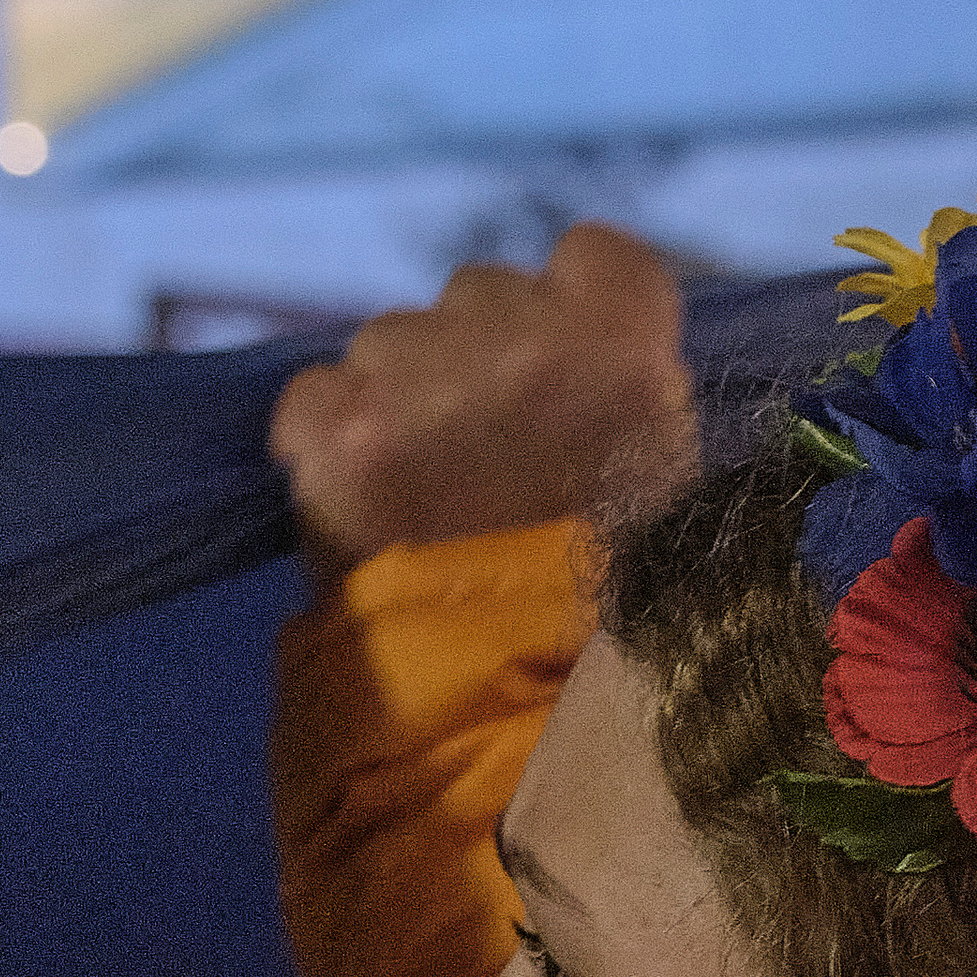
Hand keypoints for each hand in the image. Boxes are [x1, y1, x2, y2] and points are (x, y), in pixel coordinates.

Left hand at [270, 222, 699, 573]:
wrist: (525, 720)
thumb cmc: (611, 614)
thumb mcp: (662, 484)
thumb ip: (616, 393)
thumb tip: (567, 360)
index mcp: (628, 354)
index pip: (590, 256)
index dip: (569, 312)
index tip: (559, 381)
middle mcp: (528, 344)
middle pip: (476, 294)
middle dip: (473, 359)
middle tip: (485, 462)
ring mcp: (425, 382)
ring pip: (389, 340)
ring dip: (398, 400)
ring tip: (422, 499)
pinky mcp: (340, 433)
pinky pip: (313, 396)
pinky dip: (327, 443)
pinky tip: (361, 504)